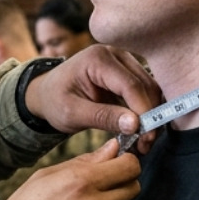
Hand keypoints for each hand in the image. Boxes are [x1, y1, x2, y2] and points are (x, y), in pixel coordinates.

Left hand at [23, 46, 159, 149]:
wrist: (47, 92)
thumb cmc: (54, 101)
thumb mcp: (72, 113)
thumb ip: (102, 117)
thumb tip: (135, 125)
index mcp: (98, 59)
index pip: (130, 85)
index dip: (143, 112)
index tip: (146, 137)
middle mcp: (115, 54)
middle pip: (145, 85)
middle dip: (150, 116)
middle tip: (145, 145)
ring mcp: (124, 61)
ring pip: (150, 88)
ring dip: (151, 115)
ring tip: (143, 142)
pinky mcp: (128, 72)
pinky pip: (145, 91)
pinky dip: (146, 111)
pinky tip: (140, 131)